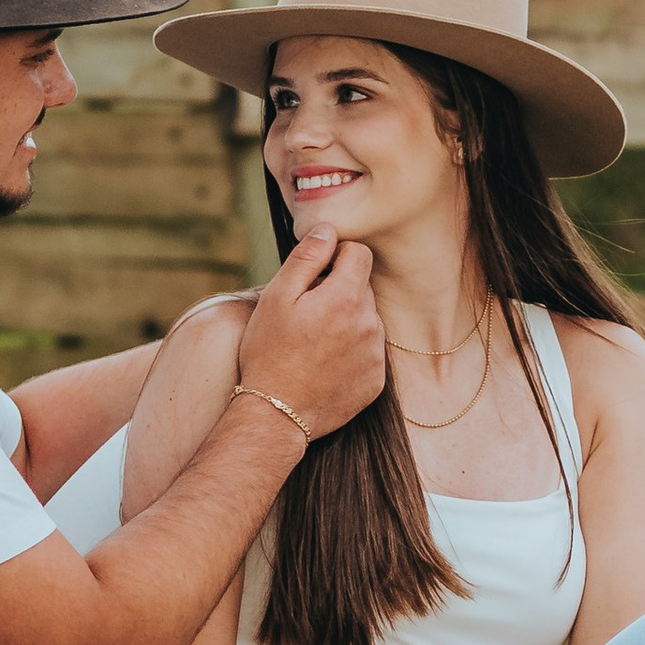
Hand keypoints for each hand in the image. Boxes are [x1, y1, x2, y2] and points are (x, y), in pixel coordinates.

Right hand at [239, 227, 384, 440]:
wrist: (276, 414)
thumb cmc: (269, 352)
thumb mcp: (276, 297)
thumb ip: (306, 258)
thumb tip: (328, 230)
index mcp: (347, 297)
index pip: (359, 254)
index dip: (336, 258)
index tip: (315, 276)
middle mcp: (370, 323)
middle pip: (362, 288)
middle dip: (339, 291)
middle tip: (306, 314)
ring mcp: (375, 355)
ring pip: (366, 320)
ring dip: (346, 322)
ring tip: (313, 344)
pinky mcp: (376, 381)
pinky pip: (368, 352)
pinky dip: (351, 352)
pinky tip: (324, 365)